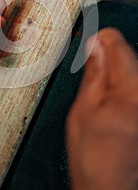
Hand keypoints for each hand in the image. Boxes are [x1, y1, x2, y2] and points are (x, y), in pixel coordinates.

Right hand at [66, 28, 137, 189]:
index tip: (88, 46)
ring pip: (131, 68)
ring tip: (99, 96)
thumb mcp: (83, 107)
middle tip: (90, 78)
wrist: (109, 184)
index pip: (117, 42)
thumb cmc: (94, 154)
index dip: (98, 40)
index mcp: (130, 88)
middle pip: (126, 54)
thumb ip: (92, 71)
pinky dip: (121, 85)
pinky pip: (134, 83)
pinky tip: (110, 102)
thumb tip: (93, 45)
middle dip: (106, 59)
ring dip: (113, 73)